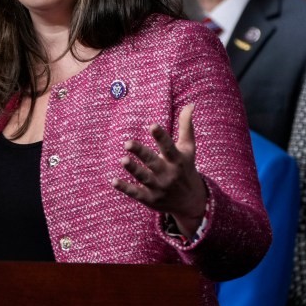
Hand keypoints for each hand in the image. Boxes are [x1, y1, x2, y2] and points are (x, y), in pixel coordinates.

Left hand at [115, 103, 208, 235]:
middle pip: (153, 162)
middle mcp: (168, 174)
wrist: (191, 201)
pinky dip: (126, 188)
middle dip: (141, 153)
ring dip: (133, 169)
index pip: (168, 147)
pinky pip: (136, 193)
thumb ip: (186, 126)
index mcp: (177, 160)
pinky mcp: (150, 199)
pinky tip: (114, 181)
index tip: (152, 125)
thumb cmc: (186, 168)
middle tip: (127, 143)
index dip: (160, 136)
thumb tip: (190, 104)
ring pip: (144, 178)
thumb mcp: (188, 148)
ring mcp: (159, 187)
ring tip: (122, 159)